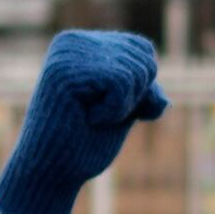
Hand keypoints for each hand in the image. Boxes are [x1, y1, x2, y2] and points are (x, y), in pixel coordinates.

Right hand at [0, 31, 164, 213]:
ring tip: (90, 117)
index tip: (106, 107)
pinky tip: (87, 118)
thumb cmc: (83, 145)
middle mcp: (72, 41)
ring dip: (123, 106)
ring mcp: (67, 53)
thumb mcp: (123, 113)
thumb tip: (163, 101)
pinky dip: (114, 111)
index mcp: (83, 43)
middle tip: (96, 116)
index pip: (142, 49)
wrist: (51, 173)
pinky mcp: (66, 70)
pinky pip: (123, 83)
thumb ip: (143, 93)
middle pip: (144, 57)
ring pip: (136, 69)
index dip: (140, 87)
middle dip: (133, 97)